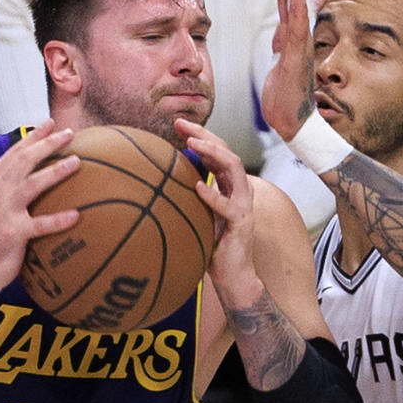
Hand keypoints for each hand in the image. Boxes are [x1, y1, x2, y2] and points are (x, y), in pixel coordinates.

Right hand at [0, 119, 81, 287]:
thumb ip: (8, 184)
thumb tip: (32, 168)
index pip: (14, 153)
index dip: (33, 137)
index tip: (50, 123)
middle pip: (24, 161)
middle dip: (47, 144)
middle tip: (70, 134)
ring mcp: (4, 213)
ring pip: (33, 185)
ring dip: (56, 171)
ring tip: (77, 162)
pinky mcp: (13, 234)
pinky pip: (40, 224)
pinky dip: (59, 219)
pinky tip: (76, 215)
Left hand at [176, 119, 260, 307]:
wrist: (233, 277)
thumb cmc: (212, 247)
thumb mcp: (196, 216)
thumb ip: (186, 198)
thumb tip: (159, 181)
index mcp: (229, 186)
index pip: (217, 152)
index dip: (200, 136)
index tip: (177, 125)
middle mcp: (239, 190)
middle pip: (226, 152)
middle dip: (205, 135)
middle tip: (181, 125)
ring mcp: (243, 205)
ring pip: (234, 169)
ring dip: (213, 153)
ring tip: (193, 145)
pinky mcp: (242, 224)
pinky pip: (229, 206)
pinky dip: (214, 196)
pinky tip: (198, 187)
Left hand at [259, 0, 315, 143]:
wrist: (293, 125)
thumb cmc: (285, 101)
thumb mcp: (277, 68)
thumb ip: (279, 50)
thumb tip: (277, 39)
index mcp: (290, 40)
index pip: (286, 3)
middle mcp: (298, 40)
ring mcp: (299, 48)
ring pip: (297, 9)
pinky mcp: (297, 59)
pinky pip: (298, 31)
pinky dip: (299, 11)